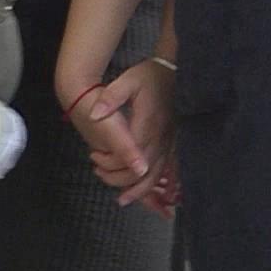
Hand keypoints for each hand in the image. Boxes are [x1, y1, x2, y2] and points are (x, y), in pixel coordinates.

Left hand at [64, 62, 171, 197]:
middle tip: (100, 176)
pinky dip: (161, 184)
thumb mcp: (127, 80)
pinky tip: (157, 196)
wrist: (176, 71)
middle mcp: (162, 136)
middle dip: (122, 179)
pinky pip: (169, 168)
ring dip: (142, 189)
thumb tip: (94, 115)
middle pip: (144, 168)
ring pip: (158, 173)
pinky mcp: (175, 142)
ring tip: (124, 199)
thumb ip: (110, 98)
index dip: (113, 162)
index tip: (95, 161)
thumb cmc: (150, 76)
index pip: (131, 152)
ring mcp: (171, 141)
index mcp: (148, 123)